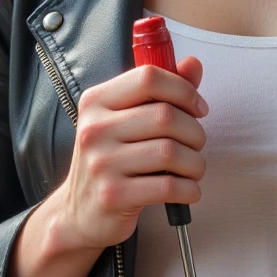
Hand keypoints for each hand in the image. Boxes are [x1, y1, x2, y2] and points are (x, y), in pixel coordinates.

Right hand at [47, 57, 207, 252]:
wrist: (79, 212)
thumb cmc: (111, 161)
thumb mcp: (126, 120)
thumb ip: (161, 91)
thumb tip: (193, 64)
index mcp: (96, 101)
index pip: (149, 77)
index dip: (184, 90)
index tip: (198, 108)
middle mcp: (94, 129)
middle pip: (166, 116)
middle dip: (195, 132)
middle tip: (195, 146)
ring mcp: (101, 163)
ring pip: (171, 152)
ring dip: (195, 163)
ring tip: (192, 169)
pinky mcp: (113, 195)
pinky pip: (168, 186)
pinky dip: (189, 189)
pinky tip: (187, 190)